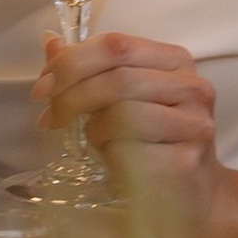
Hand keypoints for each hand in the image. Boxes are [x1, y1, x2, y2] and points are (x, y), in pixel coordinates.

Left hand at [36, 29, 223, 237]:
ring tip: (95, 142)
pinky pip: (130, 152)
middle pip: (117, 79)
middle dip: (71, 97)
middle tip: (48, 118)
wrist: (193, 196)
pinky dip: (111, 156)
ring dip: (95, 131)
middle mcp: (193, 87)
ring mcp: (194, 125)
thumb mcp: (123, 100)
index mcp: (175, 60)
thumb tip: (50, 42)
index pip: (116, 45)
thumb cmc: (153, 143)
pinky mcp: (185, 162)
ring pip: (123, 115)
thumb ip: (90, 70)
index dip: (72, 62)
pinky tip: (115, 163)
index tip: (43, 86)